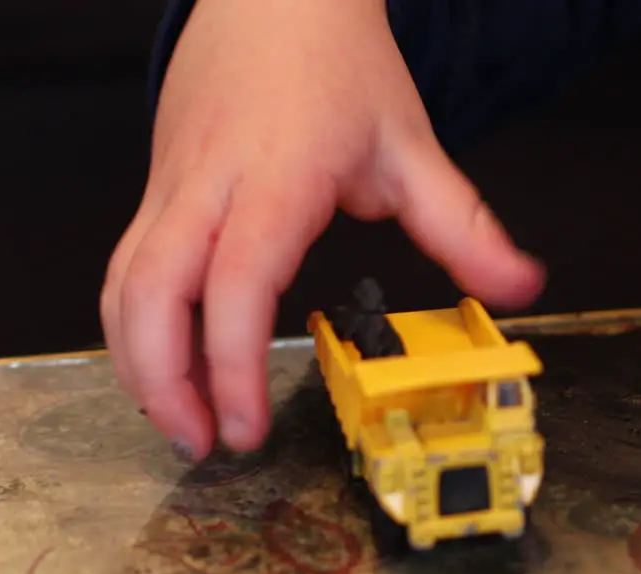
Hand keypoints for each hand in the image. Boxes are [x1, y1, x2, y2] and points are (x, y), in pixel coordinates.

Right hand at [101, 0, 543, 460]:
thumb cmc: (337, 62)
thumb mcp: (413, 145)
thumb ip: (464, 226)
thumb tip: (519, 287)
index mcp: (276, 177)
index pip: (234, 282)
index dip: (232, 363)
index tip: (248, 423)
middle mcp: (209, 184)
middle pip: (147, 294)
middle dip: (163, 383)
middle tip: (204, 442)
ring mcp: (172, 184)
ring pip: (121, 283)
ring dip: (139, 362)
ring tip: (182, 417)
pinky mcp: (158, 186)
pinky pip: (128, 264)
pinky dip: (137, 323)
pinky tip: (173, 357)